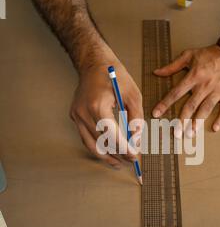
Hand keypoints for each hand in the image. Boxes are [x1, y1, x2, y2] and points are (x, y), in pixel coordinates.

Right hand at [70, 52, 142, 167]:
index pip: (111, 135)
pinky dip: (97, 146)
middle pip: (100, 143)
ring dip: (105, 156)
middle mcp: (83, 112)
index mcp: (97, 106)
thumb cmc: (115, 75)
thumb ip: (136, 118)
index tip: (135, 156)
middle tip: (132, 161)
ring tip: (119, 163)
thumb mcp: (133, 95)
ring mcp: (76, 115)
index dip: (124, 149)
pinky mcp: (75, 116)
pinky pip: (86, 136)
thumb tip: (137, 140)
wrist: (94, 62)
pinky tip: (109, 151)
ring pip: (90, 144)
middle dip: (117, 154)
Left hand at [152, 45, 219, 135]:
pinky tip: (215, 128)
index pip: (176, 92)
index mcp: (194, 76)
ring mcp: (218, 91)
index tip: (156, 113)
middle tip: (176, 133)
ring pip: (206, 109)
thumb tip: (156, 72)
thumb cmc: (211, 54)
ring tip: (191, 133)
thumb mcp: (189, 55)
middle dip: (182, 120)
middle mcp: (205, 85)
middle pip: (191, 105)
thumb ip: (172, 66)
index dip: (165, 103)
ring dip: (198, 122)